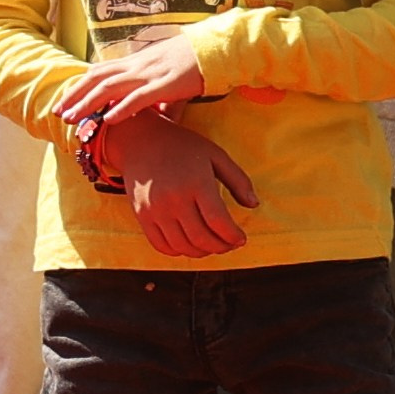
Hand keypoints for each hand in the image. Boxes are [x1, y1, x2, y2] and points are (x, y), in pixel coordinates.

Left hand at [55, 35, 205, 125]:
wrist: (218, 48)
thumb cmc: (194, 64)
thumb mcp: (168, 80)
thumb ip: (159, 101)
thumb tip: (159, 121)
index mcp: (136, 62)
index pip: (99, 71)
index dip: (79, 86)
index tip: (63, 100)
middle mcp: (138, 66)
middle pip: (97, 78)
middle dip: (75, 95)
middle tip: (58, 112)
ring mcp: (150, 74)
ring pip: (111, 87)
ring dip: (89, 104)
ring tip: (73, 119)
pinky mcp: (167, 83)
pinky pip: (140, 97)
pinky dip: (122, 108)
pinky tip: (108, 120)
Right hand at [102, 112, 258, 257]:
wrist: (141, 141)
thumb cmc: (183, 147)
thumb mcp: (216, 155)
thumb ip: (238, 180)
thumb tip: (253, 205)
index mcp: (197, 183)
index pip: (218, 221)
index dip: (233, 236)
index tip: (241, 239)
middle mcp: (174, 199)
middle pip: (201, 238)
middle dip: (221, 247)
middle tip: (229, 245)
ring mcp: (155, 210)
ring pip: (183, 246)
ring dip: (201, 252)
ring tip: (211, 245)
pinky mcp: (142, 216)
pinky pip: (161, 245)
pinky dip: (178, 251)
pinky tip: (189, 244)